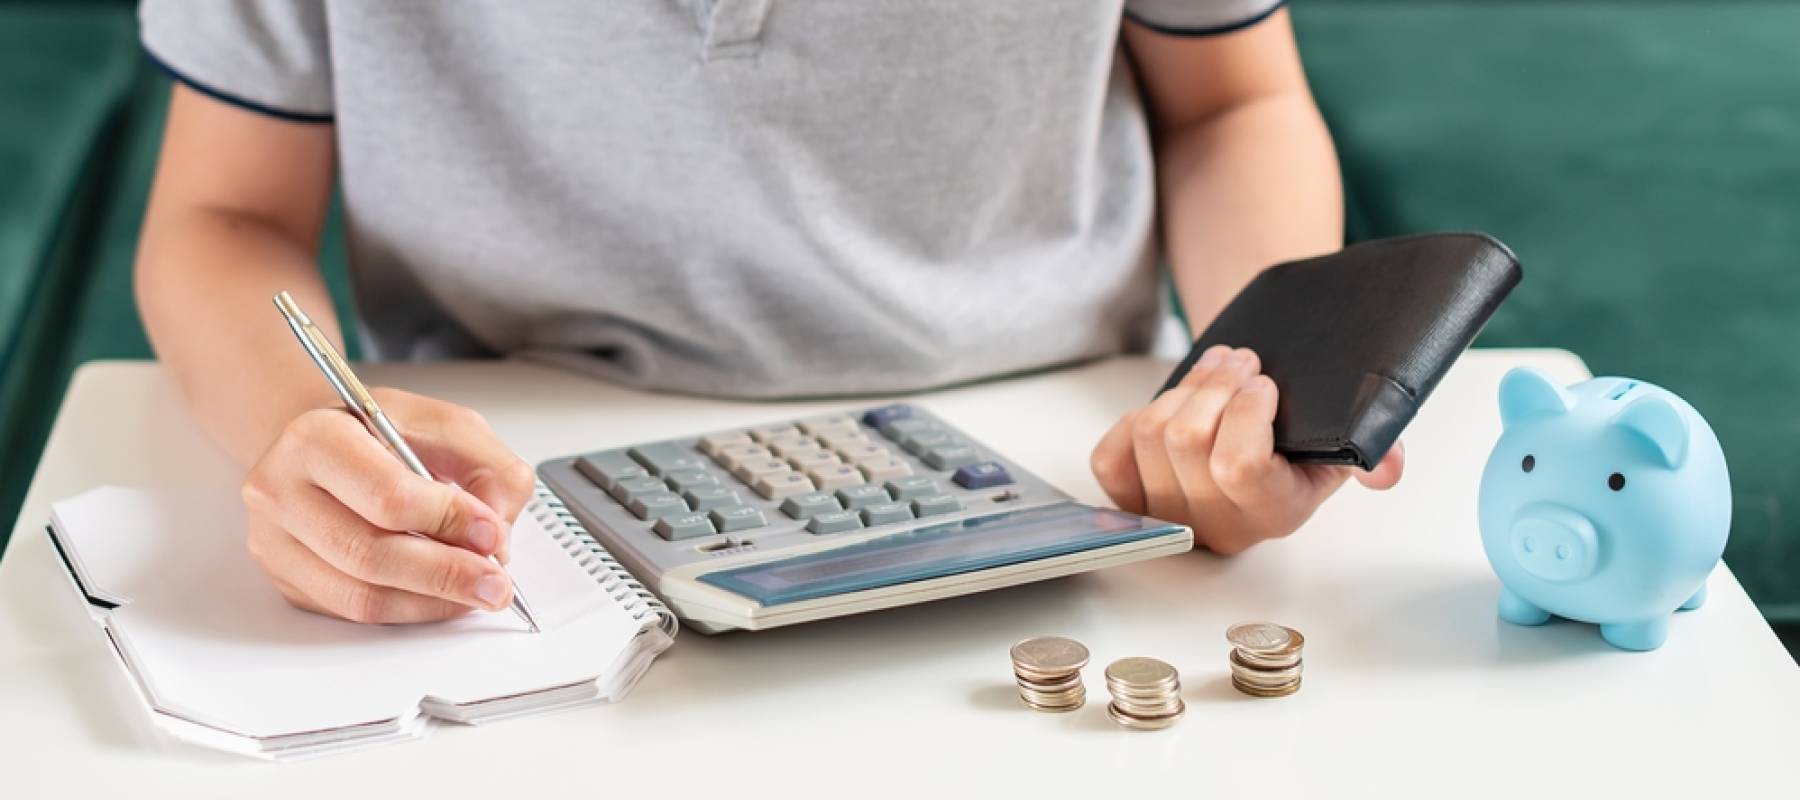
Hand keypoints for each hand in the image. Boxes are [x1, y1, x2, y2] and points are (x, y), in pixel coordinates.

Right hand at [240, 388, 536, 622]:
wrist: (326, 447)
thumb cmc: (381, 435)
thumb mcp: (447, 426)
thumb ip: (488, 468)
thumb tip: (498, 532)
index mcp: (316, 438)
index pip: (386, 495)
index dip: (447, 521)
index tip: (492, 533)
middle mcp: (281, 491)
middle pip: (369, 554)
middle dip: (446, 574)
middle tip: (495, 582)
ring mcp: (275, 542)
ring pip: (361, 595)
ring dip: (432, 601)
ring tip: (477, 592)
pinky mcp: (286, 579)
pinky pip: (353, 612)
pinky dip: (410, 610)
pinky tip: (441, 597)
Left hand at [1090, 346, 1404, 553]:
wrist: (1258, 442)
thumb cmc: (1296, 440)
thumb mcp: (1343, 445)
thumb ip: (1376, 452)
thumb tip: (1386, 468)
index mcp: (1273, 513)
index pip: (1239, 467)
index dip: (1245, 412)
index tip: (1264, 383)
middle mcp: (1217, 524)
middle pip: (1188, 441)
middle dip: (1214, 383)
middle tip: (1240, 360)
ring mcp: (1168, 513)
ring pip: (1151, 435)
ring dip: (1182, 388)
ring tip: (1215, 367)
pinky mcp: (1127, 499)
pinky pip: (1111, 457)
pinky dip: (1135, 418)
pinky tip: (1172, 404)